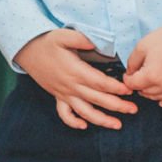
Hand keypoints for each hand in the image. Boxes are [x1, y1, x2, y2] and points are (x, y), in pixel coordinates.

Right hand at [14, 28, 136, 129]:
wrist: (26, 51)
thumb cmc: (47, 42)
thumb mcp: (65, 35)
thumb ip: (83, 39)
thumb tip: (99, 43)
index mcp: (75, 71)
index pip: (100, 83)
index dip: (116, 88)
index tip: (130, 90)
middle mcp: (71, 86)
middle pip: (97, 99)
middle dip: (117, 106)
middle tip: (134, 109)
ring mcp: (63, 94)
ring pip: (84, 112)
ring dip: (101, 120)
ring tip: (117, 125)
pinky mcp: (57, 97)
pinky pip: (64, 114)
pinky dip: (73, 122)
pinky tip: (85, 126)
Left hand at [123, 23, 161, 108]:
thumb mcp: (142, 46)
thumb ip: (131, 63)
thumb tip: (130, 75)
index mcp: (152, 75)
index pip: (132, 84)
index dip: (128, 78)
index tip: (130, 73)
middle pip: (144, 92)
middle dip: (140, 84)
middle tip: (143, 74)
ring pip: (158, 98)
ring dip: (152, 91)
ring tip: (154, 80)